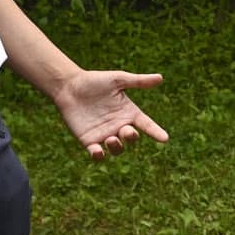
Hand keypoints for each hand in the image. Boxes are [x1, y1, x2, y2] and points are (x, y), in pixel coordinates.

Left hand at [53, 70, 167, 160]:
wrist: (69, 87)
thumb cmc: (95, 81)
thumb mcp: (118, 79)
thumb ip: (138, 81)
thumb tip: (160, 78)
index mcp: (129, 112)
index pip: (146, 124)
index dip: (155, 132)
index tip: (165, 139)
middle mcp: (119, 125)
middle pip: (132, 139)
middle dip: (132, 138)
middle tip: (126, 131)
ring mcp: (104, 135)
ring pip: (117, 150)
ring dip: (117, 147)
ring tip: (111, 139)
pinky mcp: (89, 141)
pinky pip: (97, 154)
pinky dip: (98, 156)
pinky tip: (97, 151)